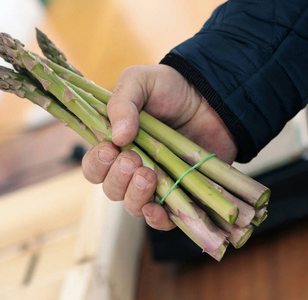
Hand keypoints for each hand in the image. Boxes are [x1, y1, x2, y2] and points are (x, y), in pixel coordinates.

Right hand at [82, 65, 237, 229]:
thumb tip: (117, 137)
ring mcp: (157, 183)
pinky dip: (158, 220)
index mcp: (117, 145)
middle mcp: (133, 169)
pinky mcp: (181, 194)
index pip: (95, 167)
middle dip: (118, 179)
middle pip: (112, 190)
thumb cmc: (171, 87)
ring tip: (148, 175)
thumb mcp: (141, 81)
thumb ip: (122, 102)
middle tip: (133, 160)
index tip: (111, 150)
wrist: (212, 97)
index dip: (98, 164)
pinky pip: (163, 219)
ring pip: (133, 206)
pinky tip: (158, 209)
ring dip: (136, 196)